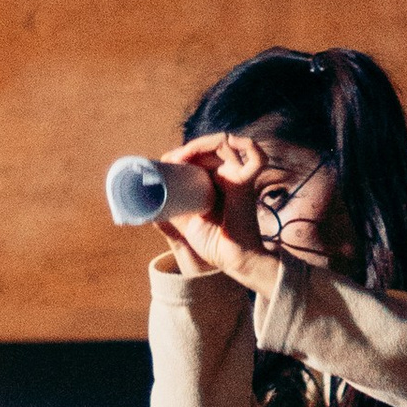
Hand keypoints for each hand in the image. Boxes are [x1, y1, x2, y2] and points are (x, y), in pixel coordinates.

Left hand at [156, 132, 275, 293]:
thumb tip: (150, 209)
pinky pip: (256, 157)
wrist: (233, 261)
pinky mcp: (248, 182)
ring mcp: (240, 176)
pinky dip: (246, 144)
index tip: (165, 163)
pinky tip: (223, 145)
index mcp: (216, 183)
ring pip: (223, 144)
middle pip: (209, 148)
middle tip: (168, 160)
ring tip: (179, 157)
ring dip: (198, 144)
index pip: (200, 157)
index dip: (182, 154)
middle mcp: (230, 176)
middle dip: (187, 149)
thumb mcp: (186, 225)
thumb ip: (172, 215)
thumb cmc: (215, 246)